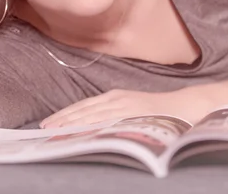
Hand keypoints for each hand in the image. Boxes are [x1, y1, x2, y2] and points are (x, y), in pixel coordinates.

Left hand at [40, 88, 213, 128]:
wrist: (184, 106)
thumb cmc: (158, 111)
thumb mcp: (132, 109)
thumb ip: (115, 115)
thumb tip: (96, 128)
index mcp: (115, 96)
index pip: (84, 107)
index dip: (65, 115)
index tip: (49, 123)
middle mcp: (116, 98)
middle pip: (83, 110)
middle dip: (62, 119)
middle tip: (43, 128)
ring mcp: (123, 105)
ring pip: (91, 114)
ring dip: (70, 122)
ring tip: (54, 131)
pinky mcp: (131, 112)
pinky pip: (106, 120)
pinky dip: (90, 124)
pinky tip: (79, 130)